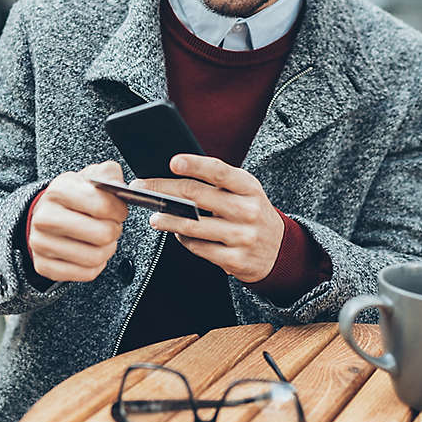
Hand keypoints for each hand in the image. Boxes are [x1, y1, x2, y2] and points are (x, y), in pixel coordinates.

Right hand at [29, 161, 128, 281]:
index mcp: (58, 191)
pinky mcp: (43, 266)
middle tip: (111, 226)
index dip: (119, 210)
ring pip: (95, 257)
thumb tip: (118, 185)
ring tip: (102, 240)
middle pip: (102, 235)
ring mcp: (41, 244)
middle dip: (114, 231)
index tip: (119, 210)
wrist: (43, 215)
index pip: (103, 206)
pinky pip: (86, 274)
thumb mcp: (88, 177)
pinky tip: (91, 252)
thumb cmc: (71, 197)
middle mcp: (45, 218)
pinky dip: (96, 265)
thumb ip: (108, 173)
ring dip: (107, 249)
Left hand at [133, 155, 284, 282]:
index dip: (195, 165)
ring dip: (167, 219)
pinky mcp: (236, 260)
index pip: (219, 171)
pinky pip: (198, 248)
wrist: (279, 249)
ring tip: (155, 216)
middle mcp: (247, 210)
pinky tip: (176, 233)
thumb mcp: (244, 191)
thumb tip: (172, 175)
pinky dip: (182, 240)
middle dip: (163, 190)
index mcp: (248, 186)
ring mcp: (242, 236)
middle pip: (196, 196)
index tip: (173, 162)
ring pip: (192, 225)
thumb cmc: (250, 211)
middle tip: (142, 187)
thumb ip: (216, 182)